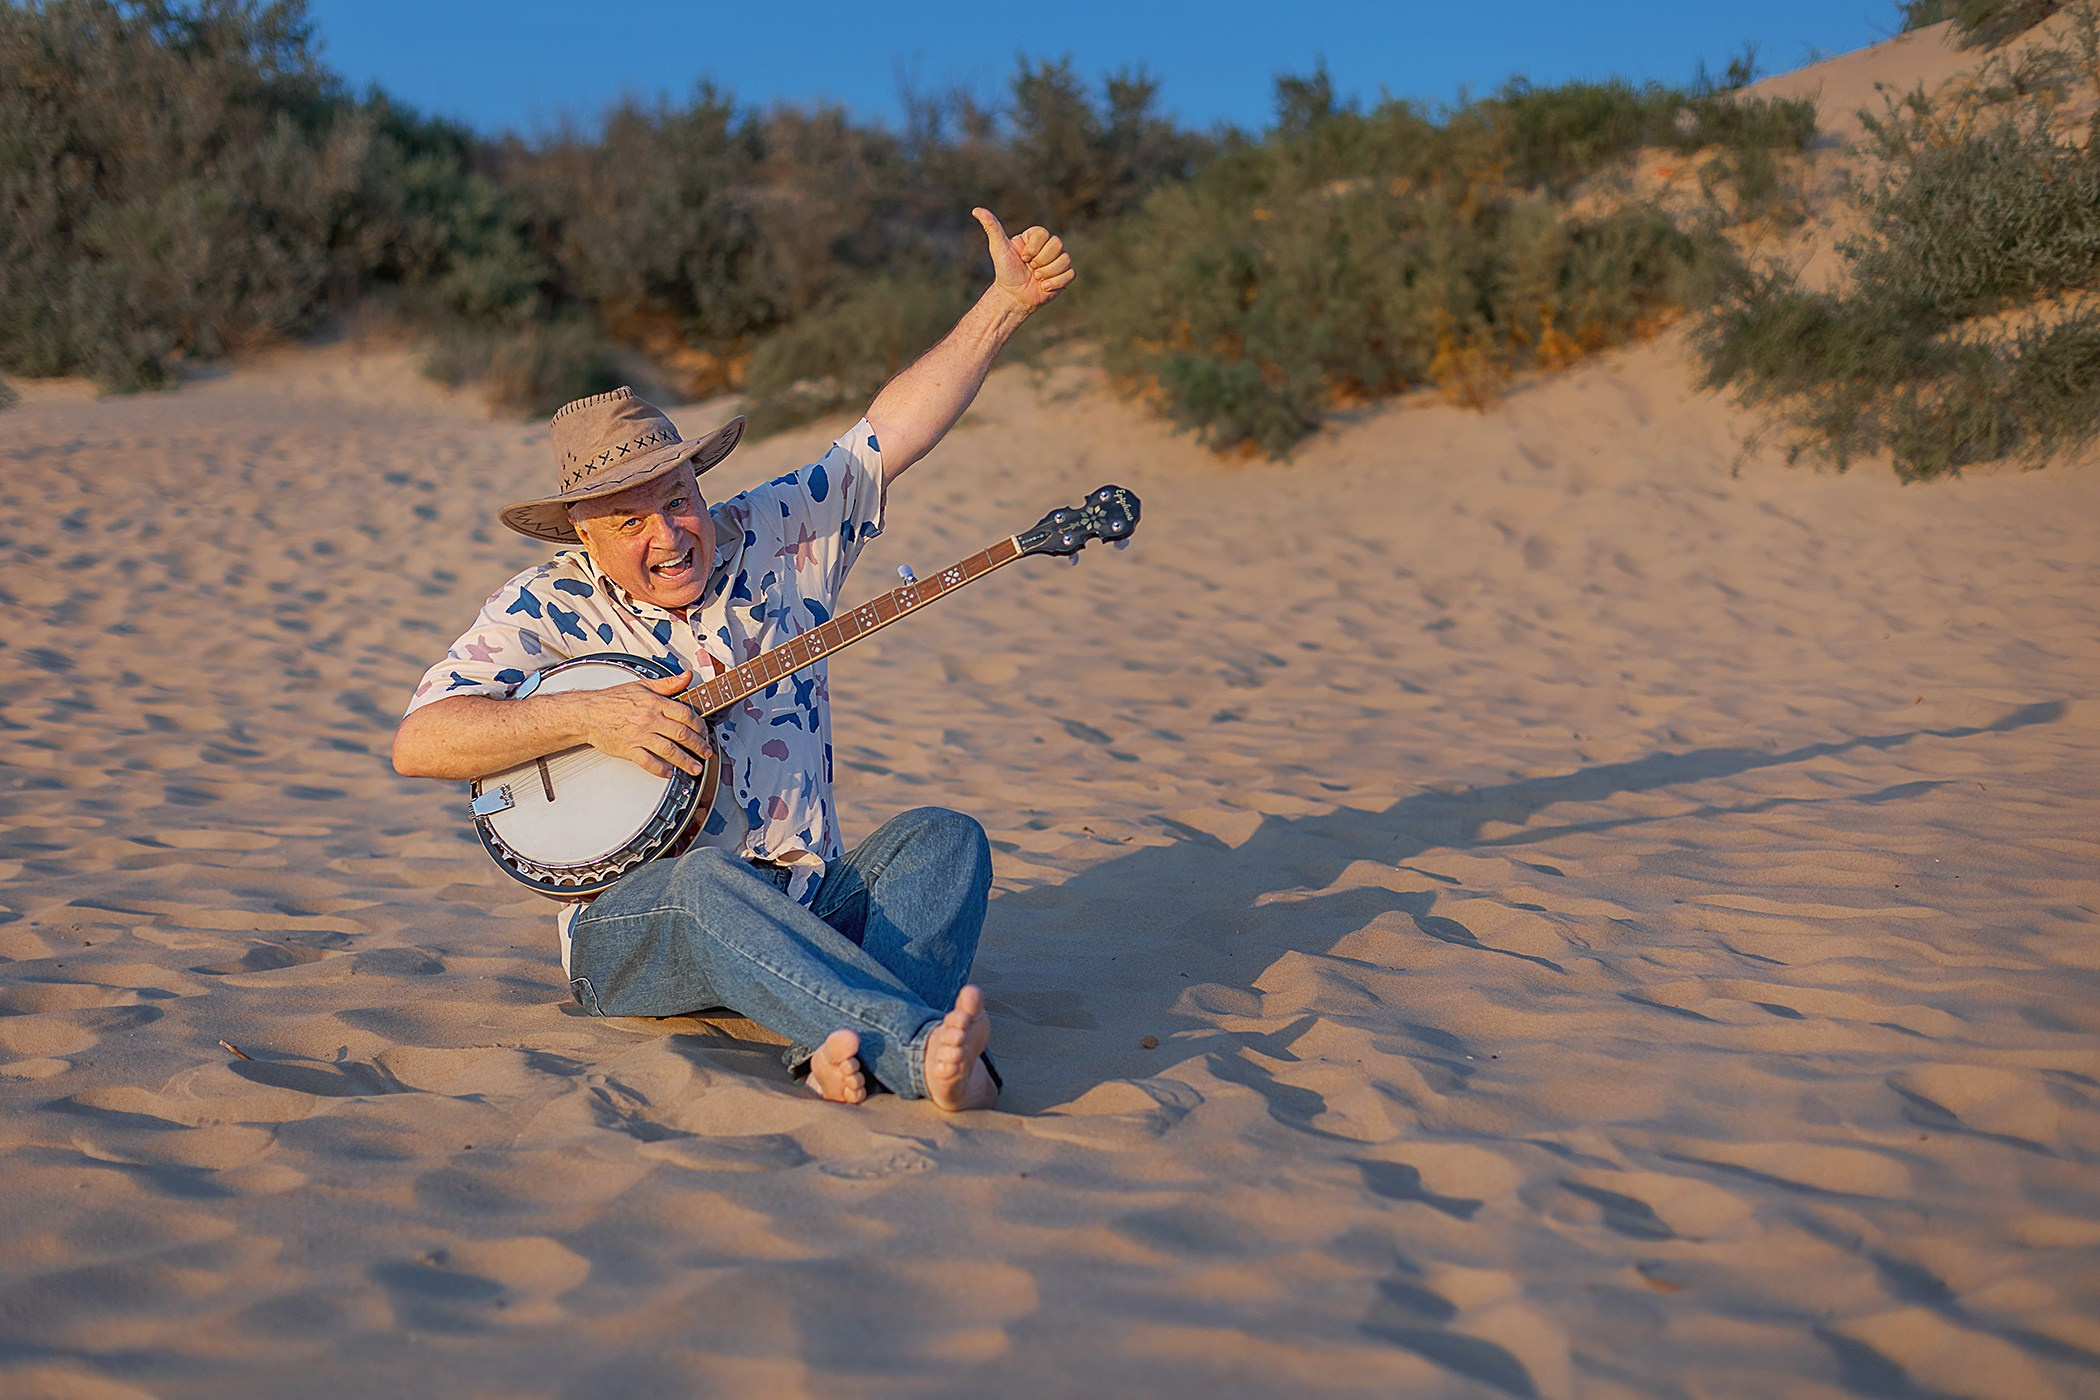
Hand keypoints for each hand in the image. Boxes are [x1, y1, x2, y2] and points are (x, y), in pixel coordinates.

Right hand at [572, 669, 711, 779]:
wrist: (587, 713)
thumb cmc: (612, 700)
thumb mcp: (642, 685)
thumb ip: (668, 683)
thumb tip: (687, 677)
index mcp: (655, 703)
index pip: (685, 714)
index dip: (700, 725)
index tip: (705, 733)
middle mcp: (649, 719)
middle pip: (681, 734)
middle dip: (699, 745)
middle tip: (707, 753)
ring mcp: (639, 736)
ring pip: (669, 750)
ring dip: (686, 761)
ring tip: (696, 768)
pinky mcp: (628, 749)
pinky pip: (648, 762)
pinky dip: (661, 769)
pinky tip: (669, 772)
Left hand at [973, 207, 1074, 313]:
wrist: (1013, 297)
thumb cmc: (1005, 272)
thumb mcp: (998, 248)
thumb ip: (992, 227)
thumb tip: (976, 210)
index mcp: (1035, 238)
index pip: (1044, 233)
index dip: (1034, 248)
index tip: (1022, 257)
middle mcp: (1048, 247)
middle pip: (1058, 244)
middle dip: (1041, 261)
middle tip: (1030, 269)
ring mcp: (1058, 261)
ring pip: (1065, 260)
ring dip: (1048, 273)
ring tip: (1036, 279)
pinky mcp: (1064, 276)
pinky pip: (1071, 274)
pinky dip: (1056, 282)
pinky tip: (1044, 287)